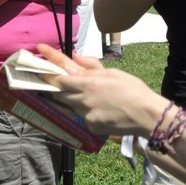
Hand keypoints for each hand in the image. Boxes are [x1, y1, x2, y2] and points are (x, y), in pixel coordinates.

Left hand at [37, 44, 166, 136]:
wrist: (146, 115)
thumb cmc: (133, 89)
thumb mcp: (113, 72)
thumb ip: (91, 65)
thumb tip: (74, 58)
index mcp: (88, 84)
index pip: (59, 79)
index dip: (47, 72)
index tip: (39, 64)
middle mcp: (83, 100)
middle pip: (61, 93)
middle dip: (57, 86)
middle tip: (56, 79)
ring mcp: (86, 115)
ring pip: (72, 105)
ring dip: (73, 98)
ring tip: (89, 94)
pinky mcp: (92, 127)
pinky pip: (83, 116)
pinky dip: (86, 110)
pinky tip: (100, 108)